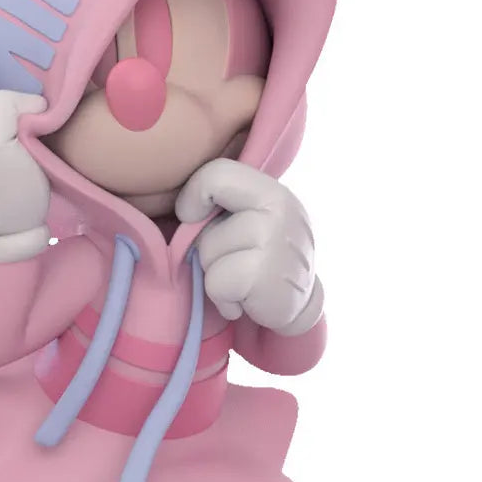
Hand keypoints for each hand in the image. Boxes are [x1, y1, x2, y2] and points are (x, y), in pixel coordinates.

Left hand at [176, 158, 322, 333]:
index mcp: (273, 191)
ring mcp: (275, 240)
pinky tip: (247, 300)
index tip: (195, 217)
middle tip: (236, 262)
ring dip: (217, 275)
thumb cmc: (263, 262)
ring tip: (244, 282)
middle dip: (208, 247)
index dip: (194, 195)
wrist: (300, 309)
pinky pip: (215, 283)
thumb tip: (182, 214)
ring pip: (207, 253)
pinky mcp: (264, 275)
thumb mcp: (251, 221)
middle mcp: (281, 208)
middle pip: (203, 223)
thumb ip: (224, 205)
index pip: (217, 173)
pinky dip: (224, 299)